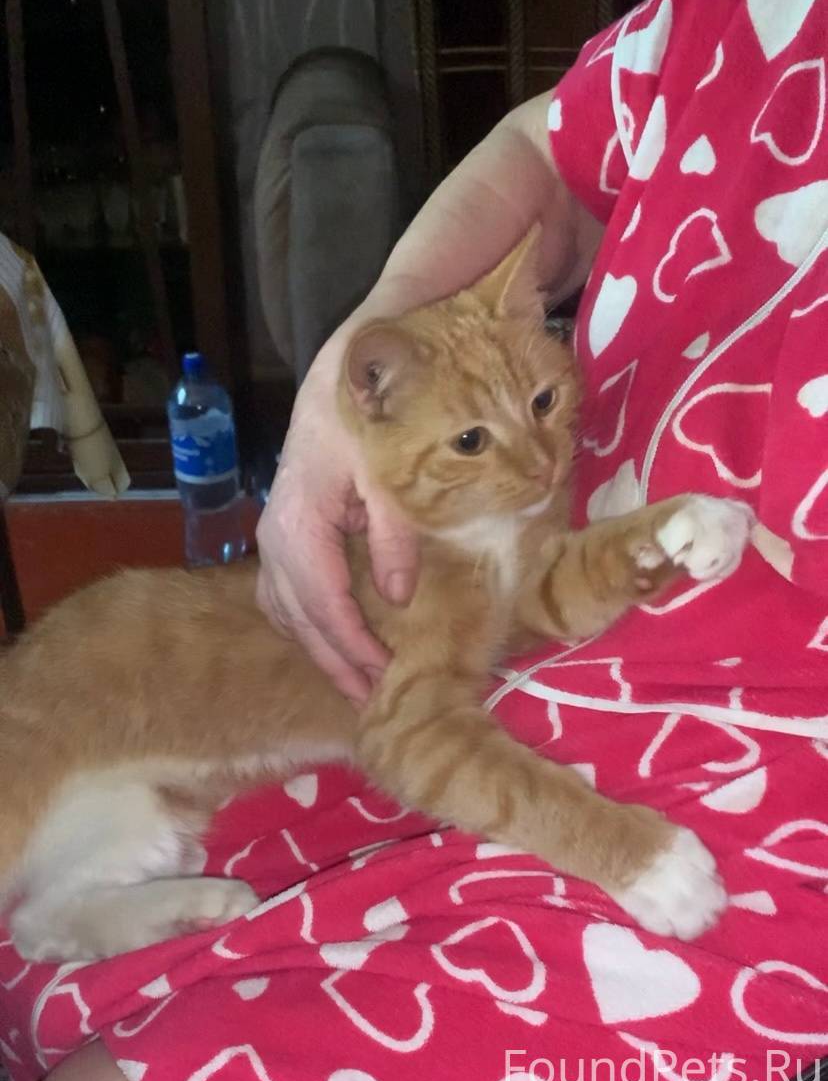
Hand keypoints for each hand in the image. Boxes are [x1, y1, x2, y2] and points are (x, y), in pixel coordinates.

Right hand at [255, 342, 418, 703]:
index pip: (324, 607)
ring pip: (285, 610)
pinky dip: (304, 622)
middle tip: (369, 700)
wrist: (333, 381)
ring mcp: (271, 538)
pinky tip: (328, 638)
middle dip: (335, 662)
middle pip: (300, 619)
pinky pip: (282, 593)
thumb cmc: (364, 421)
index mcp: (298, 529)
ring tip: (352, 679)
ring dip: (317, 647)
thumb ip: (393, 537)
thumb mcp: (385, 475)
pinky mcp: (278, 533)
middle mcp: (274, 540)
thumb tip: (400, 597)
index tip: (383, 678)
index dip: (353, 648)